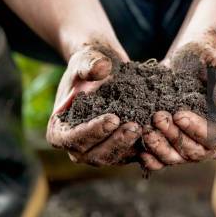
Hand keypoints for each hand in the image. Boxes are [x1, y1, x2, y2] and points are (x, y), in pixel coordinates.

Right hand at [46, 42, 142, 165]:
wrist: (107, 66)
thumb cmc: (90, 62)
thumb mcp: (87, 58)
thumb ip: (90, 64)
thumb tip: (101, 68)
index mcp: (59, 129)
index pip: (72, 138)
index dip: (92, 132)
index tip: (112, 119)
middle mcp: (76, 146)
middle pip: (93, 155)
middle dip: (115, 143)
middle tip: (134, 127)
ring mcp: (97, 150)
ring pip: (113, 158)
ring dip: (130, 147)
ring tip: (147, 128)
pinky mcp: (118, 149)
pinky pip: (129, 155)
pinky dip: (142, 147)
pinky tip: (156, 133)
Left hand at [140, 42, 215, 170]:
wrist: (186, 58)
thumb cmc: (209, 58)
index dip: (199, 131)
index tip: (179, 114)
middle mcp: (214, 143)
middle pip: (196, 152)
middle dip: (175, 136)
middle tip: (157, 117)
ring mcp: (192, 146)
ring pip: (177, 158)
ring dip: (160, 148)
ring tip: (146, 129)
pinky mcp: (173, 145)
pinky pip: (162, 161)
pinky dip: (151, 159)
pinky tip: (140, 150)